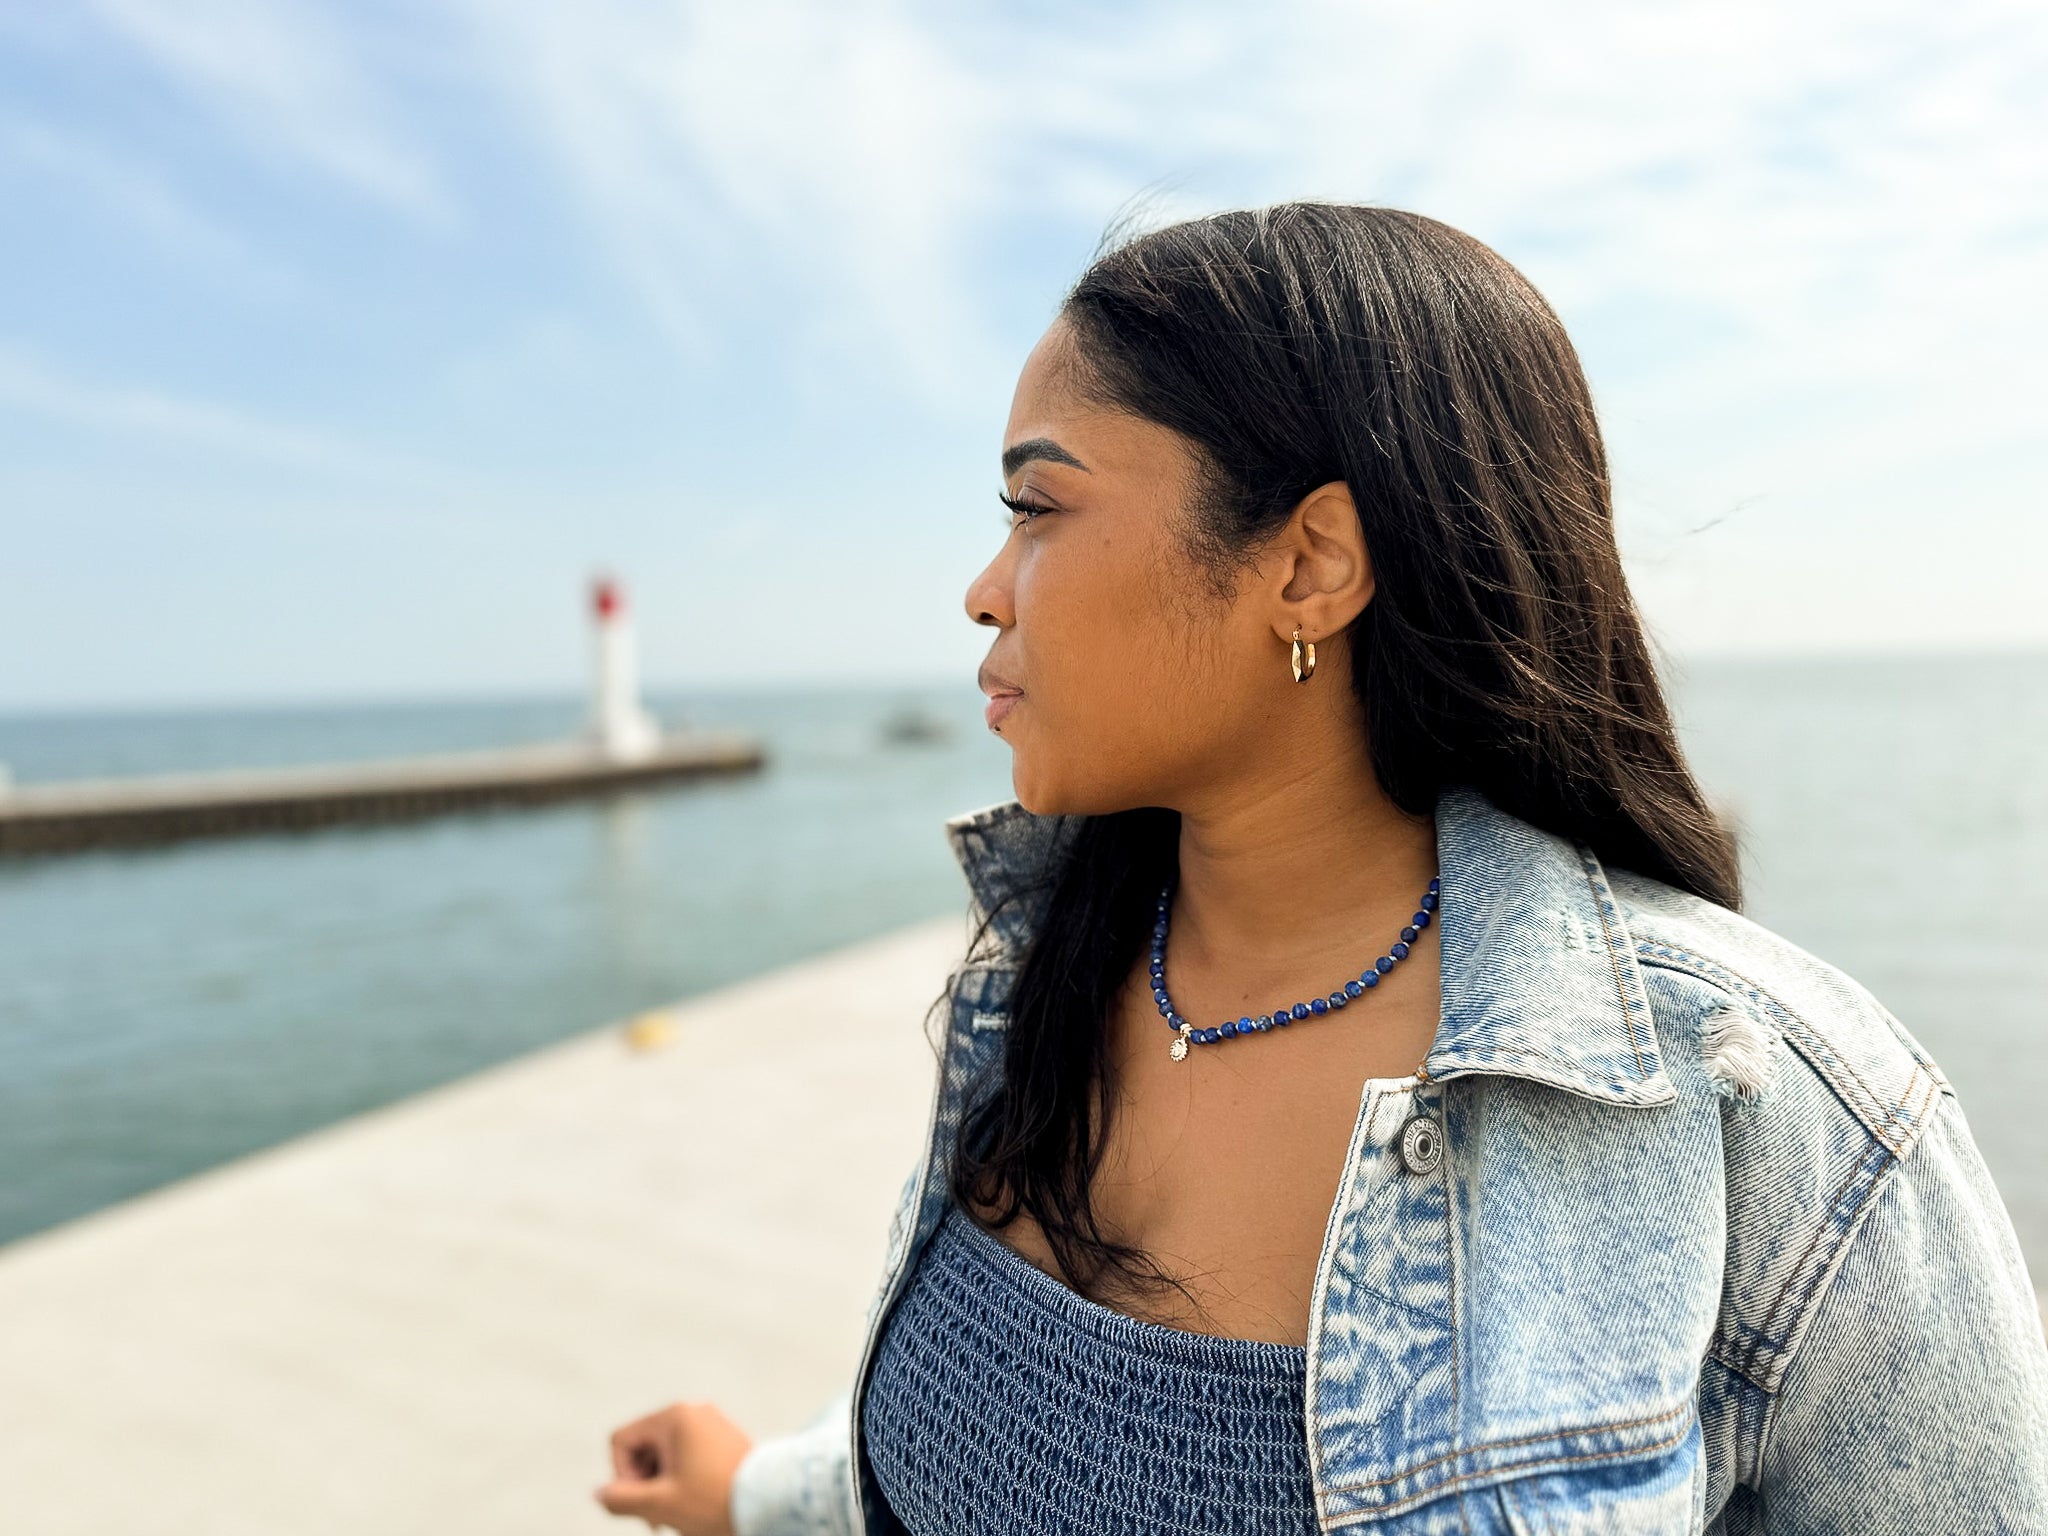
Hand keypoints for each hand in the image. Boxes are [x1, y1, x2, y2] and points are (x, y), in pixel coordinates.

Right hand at [595, 1399, 752, 1535]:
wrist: (771, 1504)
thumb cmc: (714, 1501)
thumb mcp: (660, 1504)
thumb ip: (620, 1499)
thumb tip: (599, 1493)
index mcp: (674, 1416)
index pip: (622, 1441)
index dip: (622, 1476)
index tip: (643, 1503)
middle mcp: (692, 1411)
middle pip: (644, 1448)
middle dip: (644, 1485)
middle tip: (657, 1520)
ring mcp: (711, 1422)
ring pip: (665, 1455)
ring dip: (662, 1486)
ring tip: (676, 1517)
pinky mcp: (725, 1437)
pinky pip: (688, 1456)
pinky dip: (682, 1480)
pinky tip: (693, 1507)